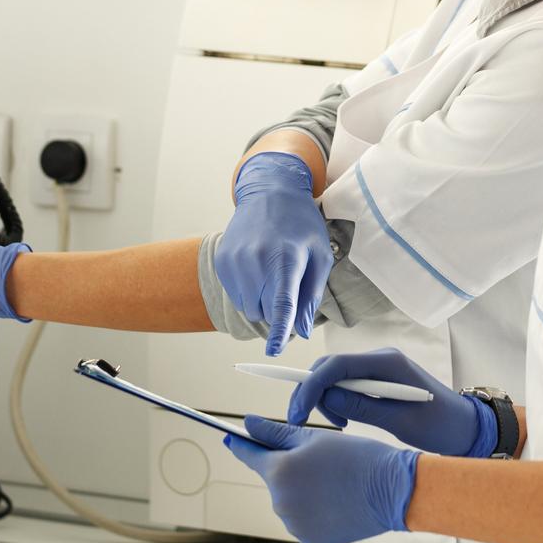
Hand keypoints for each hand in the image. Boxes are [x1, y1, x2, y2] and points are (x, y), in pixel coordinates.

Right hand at [216, 152, 333, 355]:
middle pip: (265, 311)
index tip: (275, 350)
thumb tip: (303, 329)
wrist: (270, 192)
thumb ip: (311, 295)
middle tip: (289, 284)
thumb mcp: (319, 255)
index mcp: (286, 258)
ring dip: (262, 301)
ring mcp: (235, 260)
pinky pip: (236, 294)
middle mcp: (257, 260)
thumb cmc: (301, 225)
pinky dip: (249, 290)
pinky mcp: (222, 261)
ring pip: (249, 307)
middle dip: (278, 309)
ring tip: (273, 272)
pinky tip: (258, 266)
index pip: (282, 303)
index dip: (280, 330)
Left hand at [224, 415, 416, 542]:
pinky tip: (337, 502)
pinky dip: (316, 512)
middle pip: (275, 480)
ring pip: (290, 502)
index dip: (241, 444)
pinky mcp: (311, 542)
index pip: (251, 454)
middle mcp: (281, 502)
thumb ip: (276, 433)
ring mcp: (295, 526)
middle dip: (289, 469)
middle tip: (321, 460)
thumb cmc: (357, 456)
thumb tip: (248, 424)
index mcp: (280, 472)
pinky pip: (304, 522)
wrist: (392, 489)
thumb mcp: (316, 437)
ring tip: (335, 482)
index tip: (230, 438)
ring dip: (303, 492)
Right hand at [287, 347, 495, 457]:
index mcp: (388, 363)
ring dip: (325, 400)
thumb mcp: (400, 421)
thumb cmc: (440, 426)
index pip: (337, 365)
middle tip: (305, 423)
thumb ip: (364, 407)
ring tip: (339, 426)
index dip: (311, 386)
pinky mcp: (378, 379)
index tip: (297, 412)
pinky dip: (337, 401)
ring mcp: (379, 367)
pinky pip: (347, 385)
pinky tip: (345, 421)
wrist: (464, 427)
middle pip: (330, 367)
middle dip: (312, 392)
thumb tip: (327, 398)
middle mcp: (380, 358)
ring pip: (335, 376)